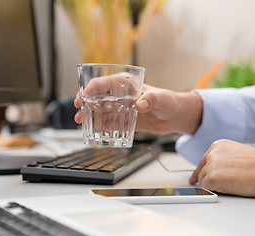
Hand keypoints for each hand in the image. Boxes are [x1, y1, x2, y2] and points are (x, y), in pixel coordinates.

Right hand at [75, 83, 203, 134]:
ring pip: (101, 110)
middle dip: (85, 103)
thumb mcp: (162, 98)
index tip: (83, 97)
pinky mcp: (126, 119)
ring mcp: (122, 108)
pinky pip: (110, 123)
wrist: (176, 116)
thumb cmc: (170, 101)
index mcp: (127, 84)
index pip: (104, 83)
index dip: (91, 89)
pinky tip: (96, 131)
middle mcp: (121, 95)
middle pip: (97, 97)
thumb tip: (141, 104)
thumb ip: (152, 99)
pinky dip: (102, 126)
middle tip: (78, 113)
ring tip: (82, 123)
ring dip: (90, 116)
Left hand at [189, 139, 254, 200]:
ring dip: (214, 186)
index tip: (195, 177)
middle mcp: (213, 152)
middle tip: (199, 186)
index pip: (205, 159)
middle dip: (202, 179)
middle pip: (201, 170)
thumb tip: (221, 171)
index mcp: (220, 145)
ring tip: (231, 187)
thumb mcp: (240, 155)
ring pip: (203, 181)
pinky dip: (216, 192)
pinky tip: (229, 190)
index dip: (201, 170)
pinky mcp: (211, 178)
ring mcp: (211, 165)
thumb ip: (226, 160)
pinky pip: (207, 189)